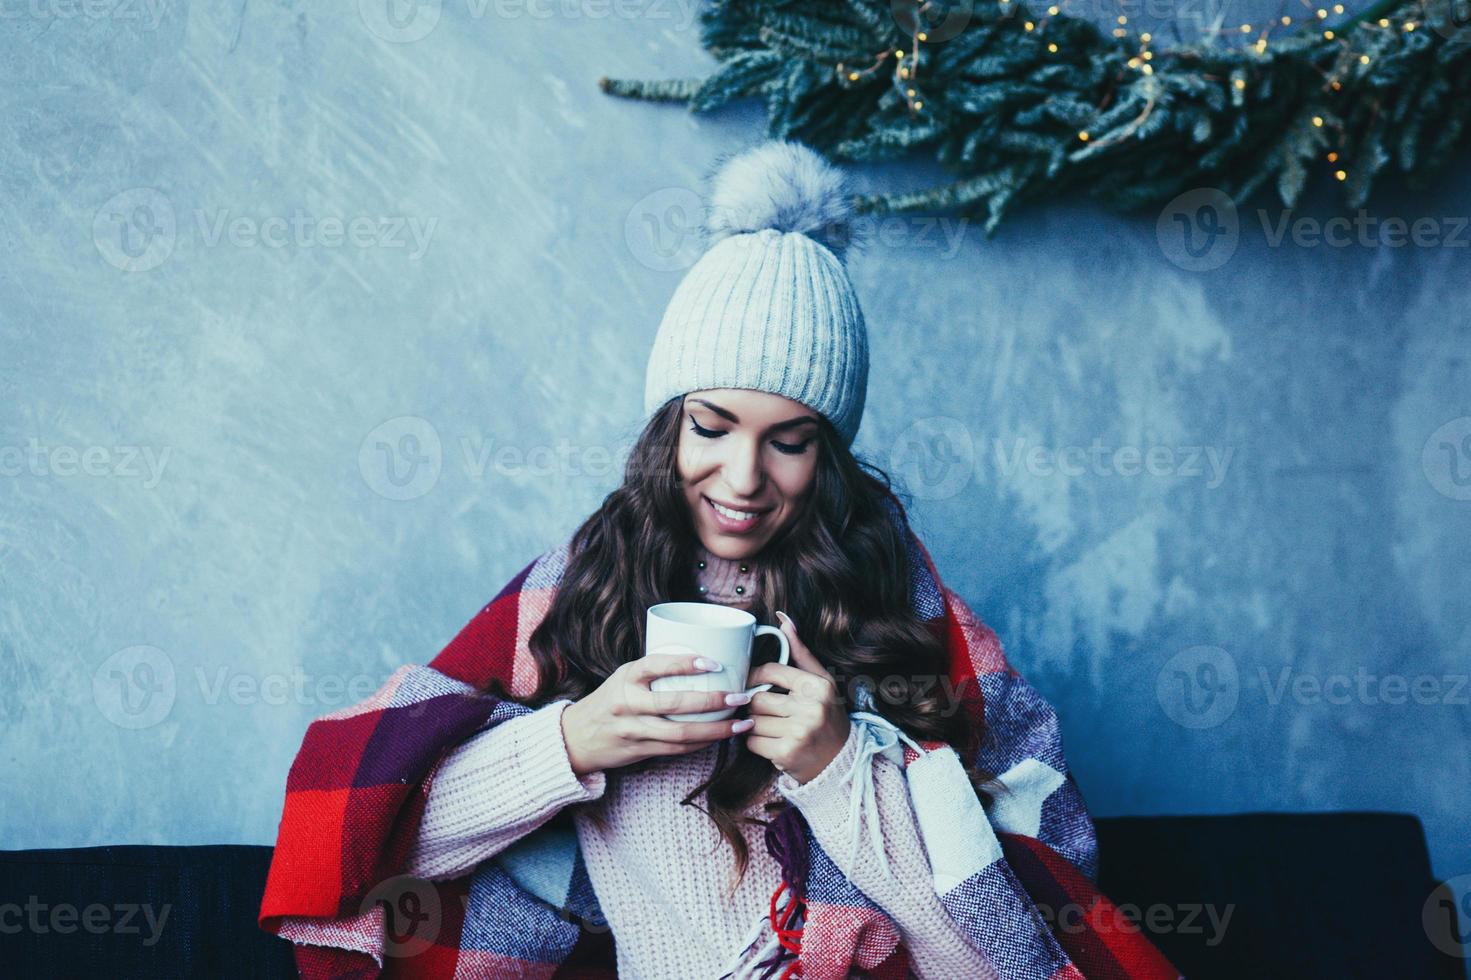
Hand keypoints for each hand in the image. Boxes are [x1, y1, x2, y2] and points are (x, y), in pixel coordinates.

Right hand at [561, 649, 754, 776]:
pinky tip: (720, 737)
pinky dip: (702, 743)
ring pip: (681, 733)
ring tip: (741, 723)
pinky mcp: (639, 750)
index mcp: (626, 678)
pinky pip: (677, 749)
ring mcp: (633, 730)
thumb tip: (701, 660)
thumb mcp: (624, 678)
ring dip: (716, 730)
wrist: (576, 737)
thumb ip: (653, 672)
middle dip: (713, 701)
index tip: (714, 662)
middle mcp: (628, 703)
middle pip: (675, 705)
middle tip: (740, 697)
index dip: (685, 663)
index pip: (656, 665)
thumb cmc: (609, 701)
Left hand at [743, 611, 850, 784]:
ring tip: (773, 728)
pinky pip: (752, 742)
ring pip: (753, 721)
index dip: (756, 676)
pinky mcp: (787, 753)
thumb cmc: (827, 717)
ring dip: (755, 726)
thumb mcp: (821, 682)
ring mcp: (799, 731)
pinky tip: (772, 743)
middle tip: (769, 712)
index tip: (755, 683)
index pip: (770, 671)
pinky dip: (756, 743)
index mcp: (817, 686)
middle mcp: (811, 708)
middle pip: (758, 698)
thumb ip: (801, 652)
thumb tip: (784, 620)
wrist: (841, 762)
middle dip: (757, 706)